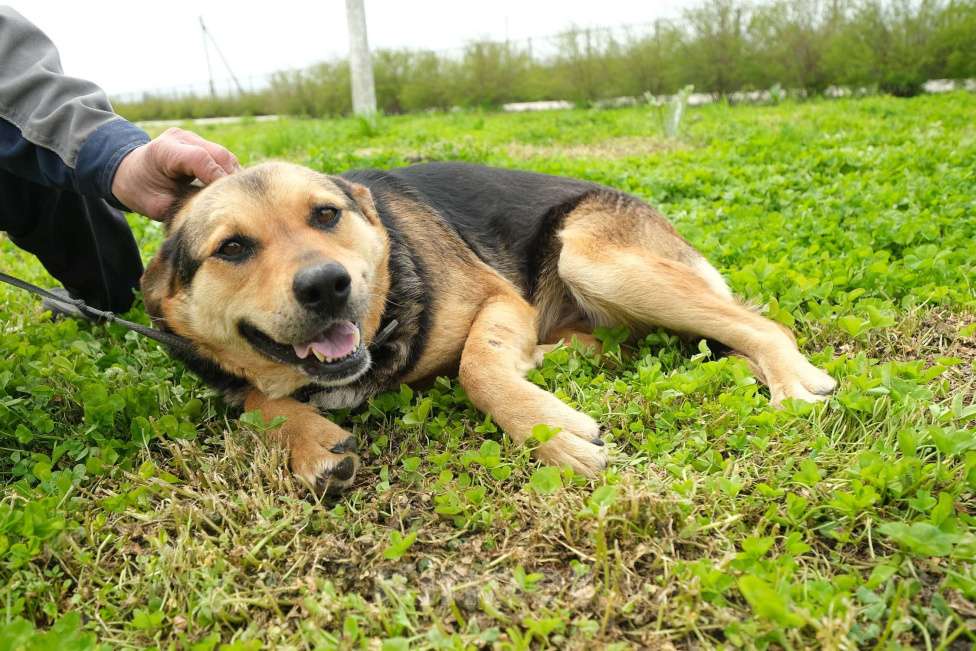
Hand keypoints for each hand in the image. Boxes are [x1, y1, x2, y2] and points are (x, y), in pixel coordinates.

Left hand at [111, 127, 239, 220]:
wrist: (129, 172)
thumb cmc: (141, 191)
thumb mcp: (157, 206)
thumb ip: (184, 206)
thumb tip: (214, 209)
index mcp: (163, 151)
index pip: (200, 158)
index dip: (218, 179)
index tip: (227, 201)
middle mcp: (179, 138)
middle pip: (219, 155)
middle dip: (230, 180)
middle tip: (234, 204)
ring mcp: (191, 137)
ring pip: (225, 156)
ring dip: (232, 177)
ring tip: (231, 198)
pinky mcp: (200, 142)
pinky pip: (223, 158)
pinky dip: (228, 174)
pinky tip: (226, 189)